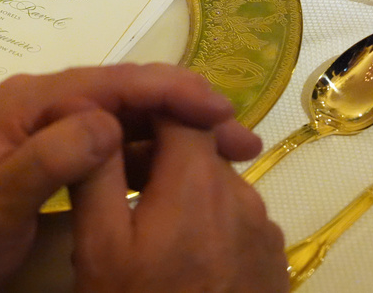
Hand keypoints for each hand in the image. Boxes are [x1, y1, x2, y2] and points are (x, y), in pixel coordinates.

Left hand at [0, 63, 259, 292]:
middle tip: (241, 136)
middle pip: (130, 96)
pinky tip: (189, 173)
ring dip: (181, 134)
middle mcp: (49, 106)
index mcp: (33, 103)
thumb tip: (107, 124)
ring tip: (233, 153)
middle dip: (188, 109)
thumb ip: (45, 161)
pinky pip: (120, 149)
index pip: (112, 83)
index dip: (169, 90)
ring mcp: (56, 130)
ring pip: (131, 121)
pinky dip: (158, 156)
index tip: (219, 109)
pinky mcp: (63, 158)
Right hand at [70, 118, 287, 292]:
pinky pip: (237, 222)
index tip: (120, 126)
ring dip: (186, 192)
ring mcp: (265, 231)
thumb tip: (97, 117)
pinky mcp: (275, 262)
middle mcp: (242, 196)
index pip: (182, 111)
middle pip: (200, 150)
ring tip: (151, 231)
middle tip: (123, 187)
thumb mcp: (100, 247)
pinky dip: (210, 224)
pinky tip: (185, 259)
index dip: (150, 110)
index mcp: (197, 182)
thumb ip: (97, 175)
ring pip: (218, 186)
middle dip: (163, 157)